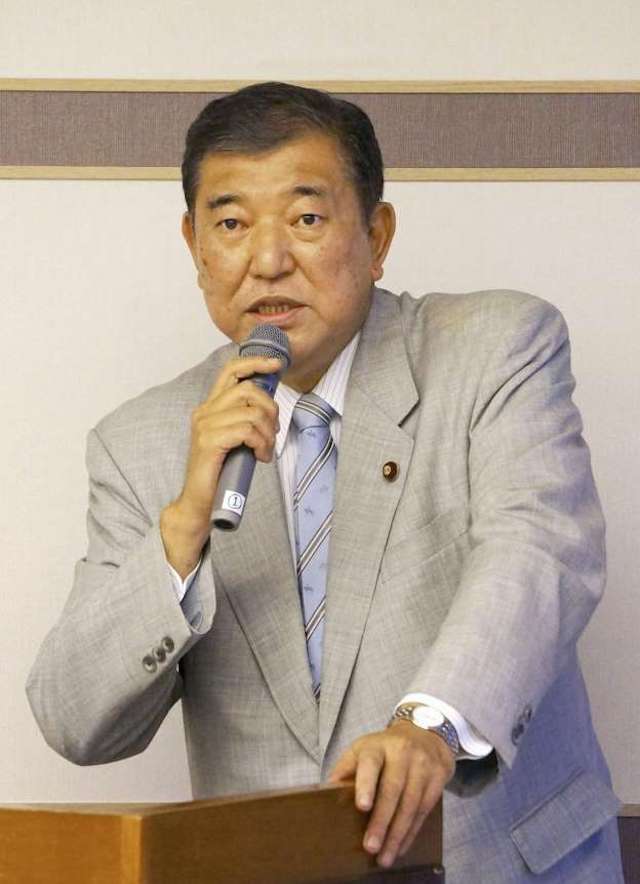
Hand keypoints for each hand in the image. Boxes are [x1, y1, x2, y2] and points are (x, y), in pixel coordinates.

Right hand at [160, 355, 281, 575]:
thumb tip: (271, 407)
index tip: (277, 364)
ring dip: (268, 433)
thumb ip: (246, 419)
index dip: (256, 362)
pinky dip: (261, 443)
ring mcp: (205, 426)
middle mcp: (204, 411)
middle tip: (274, 432)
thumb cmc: (222, 471)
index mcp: (210, 406)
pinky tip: (260, 457)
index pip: (231, 371)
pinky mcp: (209, 442)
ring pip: (252, 413)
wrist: (199, 502)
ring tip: (266, 450)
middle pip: (248, 390)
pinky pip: (247, 431)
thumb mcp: (236, 438)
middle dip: (271, 409)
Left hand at [328, 720, 454, 867]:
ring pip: (410, 803)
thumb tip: (326, 793)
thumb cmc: (385, 749)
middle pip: (392, 789)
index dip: (366, 784)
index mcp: (377, 745)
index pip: (370, 763)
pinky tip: (400, 847)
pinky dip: (411, 832)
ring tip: (384, 857)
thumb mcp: (363, 750)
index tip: (362, 806)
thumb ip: (346, 769)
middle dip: (381, 821)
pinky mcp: (438, 778)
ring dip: (397, 834)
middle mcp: (401, 752)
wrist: (425, 735)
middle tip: (370, 846)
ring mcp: (422, 764)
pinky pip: (424, 810)